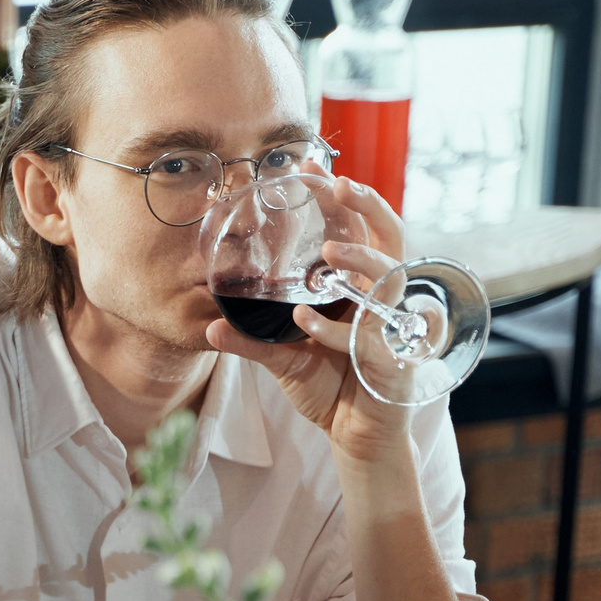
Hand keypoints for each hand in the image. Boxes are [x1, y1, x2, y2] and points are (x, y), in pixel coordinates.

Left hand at [202, 175, 415, 469]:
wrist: (355, 434)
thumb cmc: (329, 385)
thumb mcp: (282, 357)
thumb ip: (249, 340)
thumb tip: (208, 328)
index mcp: (359, 285)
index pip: (359, 228)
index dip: (342, 197)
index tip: (310, 167)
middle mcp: (381, 296)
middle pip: (388, 236)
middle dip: (366, 207)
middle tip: (338, 186)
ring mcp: (392, 323)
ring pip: (391, 278)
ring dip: (363, 262)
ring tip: (331, 252)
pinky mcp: (392, 358)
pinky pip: (367, 338)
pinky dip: (335, 331)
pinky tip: (306, 321)